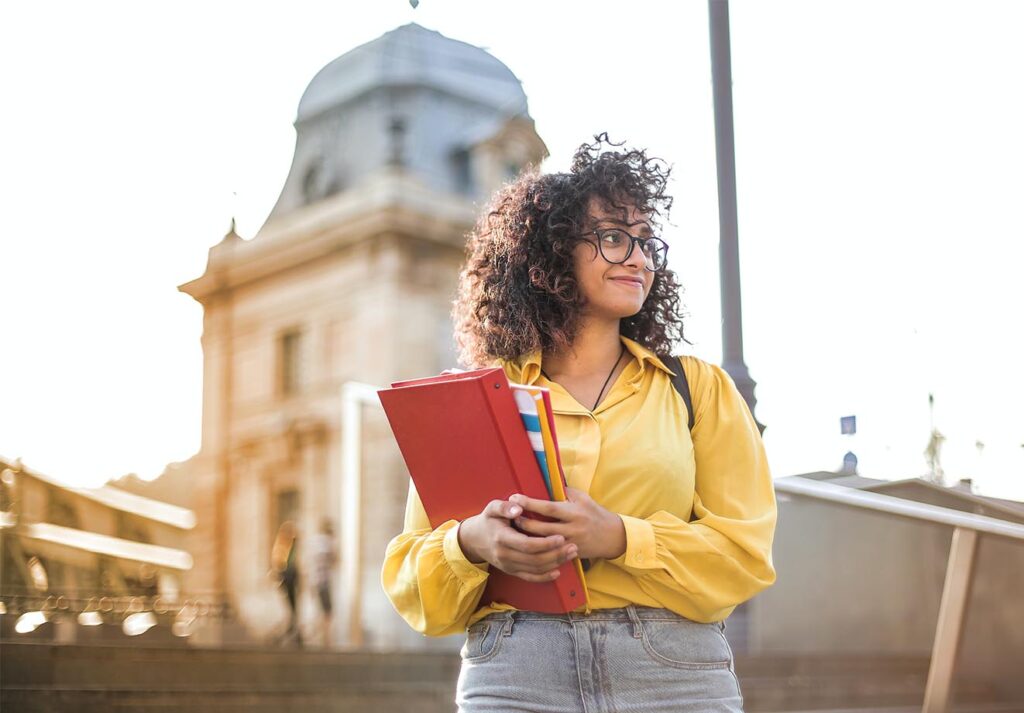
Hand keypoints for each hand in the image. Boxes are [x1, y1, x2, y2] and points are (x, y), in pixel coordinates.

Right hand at [457, 499, 578, 582]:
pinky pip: (529, 577)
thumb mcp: (492, 508)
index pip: (527, 544)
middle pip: (534, 559)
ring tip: (571, 554)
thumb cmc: (488, 520)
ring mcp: (508, 565)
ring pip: (535, 569)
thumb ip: (504, 506)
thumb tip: (518, 508)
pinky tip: (557, 571)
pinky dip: (544, 577)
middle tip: (573, 546)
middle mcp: (504, 555)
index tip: (561, 537)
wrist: (474, 539)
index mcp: (501, 538)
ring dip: (555, 563)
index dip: (545, 543)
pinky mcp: (511, 571)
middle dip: (556, 554)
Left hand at [509, 488, 626, 560]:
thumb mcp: (583, 498)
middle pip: (542, 528)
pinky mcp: (570, 554)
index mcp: (574, 512)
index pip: (549, 508)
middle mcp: (572, 529)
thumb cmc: (595, 513)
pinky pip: (550, 554)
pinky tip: (526, 545)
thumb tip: (546, 483)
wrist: (613, 537)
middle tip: (510, 516)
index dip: (530, 503)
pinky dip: (537, 549)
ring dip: (528, 537)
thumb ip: (565, 492)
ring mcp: (571, 544)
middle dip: (524, 522)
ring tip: (514, 530)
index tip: (515, 497)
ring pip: (544, 543)